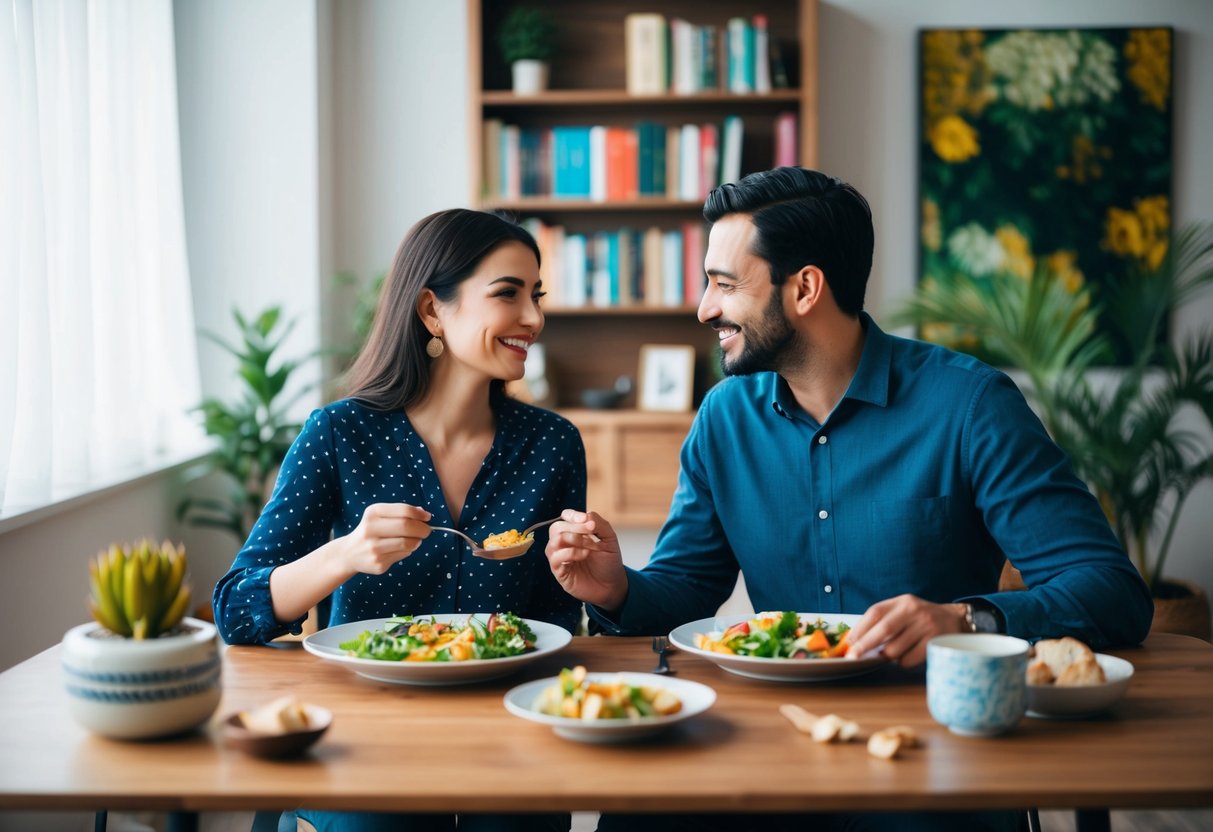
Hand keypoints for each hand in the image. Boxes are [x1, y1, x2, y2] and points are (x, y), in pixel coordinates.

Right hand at [341, 503, 432, 574]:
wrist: (349, 553)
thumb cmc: (372, 531)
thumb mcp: (381, 516)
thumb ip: (402, 513)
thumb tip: (424, 514)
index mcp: (373, 513)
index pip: (404, 510)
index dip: (419, 514)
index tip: (427, 517)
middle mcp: (370, 529)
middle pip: (406, 526)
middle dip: (422, 529)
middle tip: (427, 531)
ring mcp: (373, 548)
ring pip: (407, 543)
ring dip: (417, 541)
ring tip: (416, 540)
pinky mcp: (378, 563)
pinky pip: (402, 555)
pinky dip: (408, 551)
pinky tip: (400, 549)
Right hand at [544, 509, 627, 609]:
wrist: (613, 585)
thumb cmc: (609, 562)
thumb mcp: (609, 538)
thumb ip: (599, 523)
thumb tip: (585, 516)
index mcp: (575, 533)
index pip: (564, 518)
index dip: (572, 516)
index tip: (586, 520)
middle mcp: (565, 544)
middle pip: (556, 528)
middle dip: (574, 527)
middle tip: (591, 530)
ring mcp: (561, 558)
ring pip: (553, 542)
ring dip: (573, 539)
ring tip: (590, 546)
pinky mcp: (560, 573)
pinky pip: (555, 559)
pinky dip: (570, 553)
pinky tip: (585, 554)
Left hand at [845, 595, 967, 667]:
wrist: (955, 620)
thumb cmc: (920, 619)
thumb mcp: (904, 611)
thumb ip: (883, 621)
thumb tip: (857, 642)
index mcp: (902, 601)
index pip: (875, 612)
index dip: (859, 629)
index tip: (848, 643)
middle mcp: (914, 610)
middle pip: (884, 630)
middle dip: (865, 645)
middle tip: (853, 657)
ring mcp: (926, 626)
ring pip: (896, 649)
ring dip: (887, 656)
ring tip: (890, 653)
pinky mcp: (935, 642)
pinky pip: (909, 660)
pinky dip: (902, 663)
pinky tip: (907, 656)